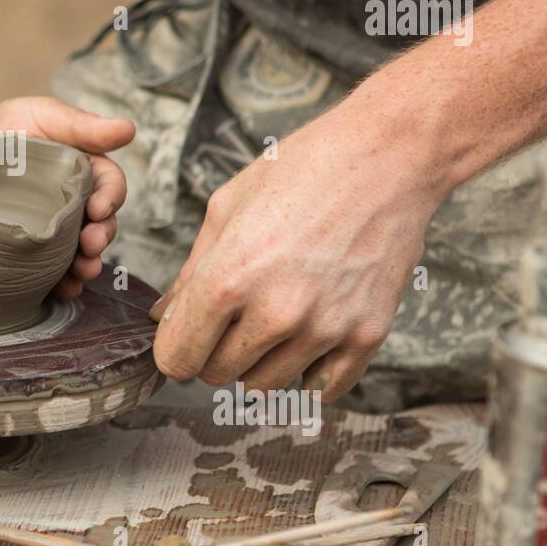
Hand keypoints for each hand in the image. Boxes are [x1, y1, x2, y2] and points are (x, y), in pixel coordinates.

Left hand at [0, 96, 135, 296]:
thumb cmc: (12, 126)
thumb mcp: (46, 116)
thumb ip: (83, 125)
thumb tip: (129, 129)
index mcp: (89, 170)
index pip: (112, 185)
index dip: (111, 198)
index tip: (99, 208)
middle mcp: (80, 202)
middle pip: (103, 224)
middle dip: (102, 237)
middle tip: (91, 245)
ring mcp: (61, 227)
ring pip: (84, 250)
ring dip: (88, 264)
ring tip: (82, 272)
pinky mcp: (39, 247)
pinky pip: (56, 269)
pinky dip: (63, 282)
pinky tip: (63, 289)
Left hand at [149, 106, 443, 400]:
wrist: (385, 156)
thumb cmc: (300, 170)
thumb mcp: (225, 209)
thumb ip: (189, 273)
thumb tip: (161, 318)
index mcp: (228, 279)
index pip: (177, 358)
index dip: (174, 348)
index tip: (185, 335)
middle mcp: (276, 313)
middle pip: (218, 375)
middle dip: (213, 352)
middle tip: (230, 317)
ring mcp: (325, 329)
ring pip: (265, 386)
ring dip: (258, 361)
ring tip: (270, 316)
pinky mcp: (367, 336)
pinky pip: (322, 389)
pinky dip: (308, 373)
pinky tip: (306, 338)